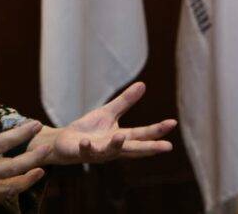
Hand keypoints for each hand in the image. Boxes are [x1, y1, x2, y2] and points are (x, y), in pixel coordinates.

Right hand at [0, 83, 50, 208]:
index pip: (2, 143)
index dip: (22, 133)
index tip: (35, 124)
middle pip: (14, 168)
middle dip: (34, 157)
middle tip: (47, 148)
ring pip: (9, 188)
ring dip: (28, 179)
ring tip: (41, 170)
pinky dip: (10, 192)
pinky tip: (18, 185)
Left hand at [31, 82, 176, 164]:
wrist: (65, 142)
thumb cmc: (90, 130)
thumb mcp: (109, 113)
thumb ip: (125, 102)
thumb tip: (143, 84)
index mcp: (122, 138)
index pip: (143, 134)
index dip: (157, 130)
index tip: (172, 123)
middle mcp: (113, 148)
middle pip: (134, 148)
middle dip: (150, 148)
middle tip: (167, 147)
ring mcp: (98, 153)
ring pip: (109, 152)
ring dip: (115, 146)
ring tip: (120, 137)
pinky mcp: (81, 153)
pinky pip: (85, 152)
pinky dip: (86, 147)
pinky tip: (86, 142)